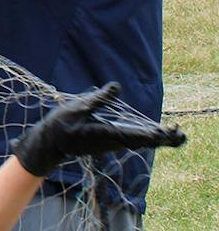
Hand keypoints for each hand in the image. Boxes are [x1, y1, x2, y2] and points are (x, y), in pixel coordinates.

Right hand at [11, 83, 186, 177]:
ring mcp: (114, 142)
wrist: (50, 143)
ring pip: (141, 140)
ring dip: (158, 136)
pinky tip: (157, 133)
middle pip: (144, 140)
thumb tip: (117, 87)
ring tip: (176, 133)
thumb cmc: (60, 126)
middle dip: (163, 137)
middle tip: (181, 134)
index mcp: (108, 133)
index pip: (137, 135)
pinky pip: (135, 139)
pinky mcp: (112, 140)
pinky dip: (148, 136)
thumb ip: (99, 99)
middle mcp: (114, 140)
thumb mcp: (77, 108)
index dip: (155, 134)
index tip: (169, 132)